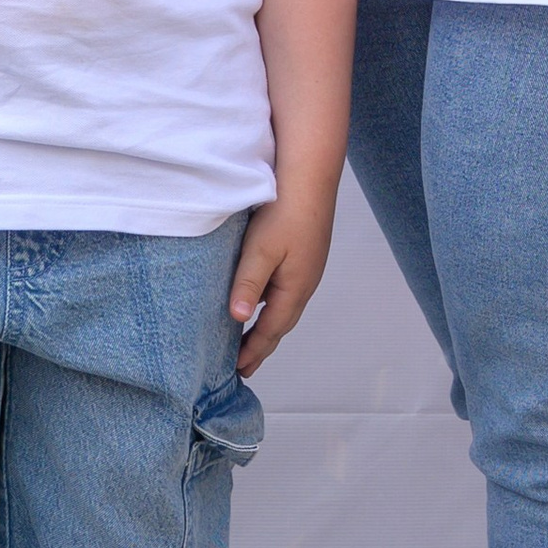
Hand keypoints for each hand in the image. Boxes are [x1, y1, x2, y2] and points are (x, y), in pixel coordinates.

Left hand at [230, 181, 335, 375]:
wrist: (310, 177)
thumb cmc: (285, 211)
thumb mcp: (261, 249)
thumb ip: (249, 284)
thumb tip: (238, 319)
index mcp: (295, 288)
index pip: (271, 331)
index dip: (253, 352)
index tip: (237, 371)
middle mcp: (304, 283)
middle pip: (281, 324)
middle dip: (262, 346)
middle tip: (243, 367)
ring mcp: (306, 268)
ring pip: (284, 307)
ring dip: (268, 326)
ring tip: (249, 339)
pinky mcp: (303, 254)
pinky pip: (286, 290)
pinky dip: (272, 305)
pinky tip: (261, 299)